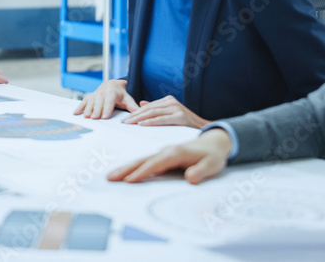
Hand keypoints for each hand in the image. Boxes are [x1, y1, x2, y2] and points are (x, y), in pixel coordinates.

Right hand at [72, 79, 138, 119]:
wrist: (113, 84)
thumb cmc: (121, 94)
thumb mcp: (128, 99)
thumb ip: (133, 107)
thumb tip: (139, 115)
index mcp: (112, 92)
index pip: (109, 101)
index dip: (106, 109)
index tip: (104, 117)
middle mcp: (102, 92)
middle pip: (99, 102)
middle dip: (96, 110)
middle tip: (94, 118)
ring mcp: (95, 94)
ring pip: (90, 101)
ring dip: (87, 109)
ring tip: (86, 117)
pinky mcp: (90, 96)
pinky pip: (84, 101)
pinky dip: (79, 107)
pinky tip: (75, 113)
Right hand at [107, 128, 231, 183]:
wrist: (214, 142)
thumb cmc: (212, 155)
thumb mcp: (212, 165)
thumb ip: (201, 171)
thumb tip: (190, 179)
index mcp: (176, 152)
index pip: (155, 164)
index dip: (142, 173)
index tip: (129, 181)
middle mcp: (166, 150)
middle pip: (142, 160)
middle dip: (125, 169)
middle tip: (110, 177)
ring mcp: (163, 151)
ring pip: (141, 159)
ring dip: (125, 166)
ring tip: (111, 175)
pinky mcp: (162, 154)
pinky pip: (145, 159)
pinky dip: (132, 165)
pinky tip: (124, 170)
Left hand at [122, 95, 209, 128]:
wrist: (205, 129)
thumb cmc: (186, 125)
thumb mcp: (170, 114)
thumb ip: (157, 109)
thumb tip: (141, 104)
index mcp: (168, 100)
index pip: (147, 106)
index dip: (134, 112)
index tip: (124, 119)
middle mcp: (171, 102)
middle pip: (148, 109)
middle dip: (133, 115)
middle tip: (122, 122)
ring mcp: (176, 108)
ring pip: (152, 112)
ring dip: (138, 118)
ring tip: (128, 123)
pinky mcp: (180, 116)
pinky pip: (161, 119)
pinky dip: (150, 122)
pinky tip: (141, 125)